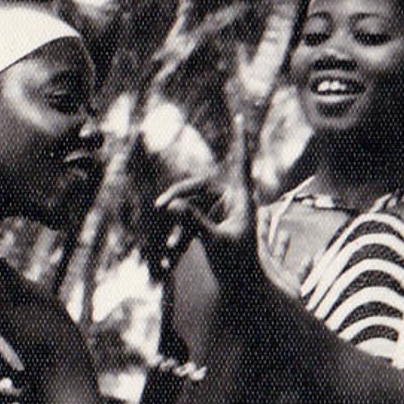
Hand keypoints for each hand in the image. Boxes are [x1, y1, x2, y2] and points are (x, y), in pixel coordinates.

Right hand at [155, 122, 261, 293]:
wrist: (242, 288)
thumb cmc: (237, 266)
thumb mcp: (216, 243)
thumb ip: (195, 223)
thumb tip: (172, 206)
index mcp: (243, 200)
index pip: (241, 163)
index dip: (240, 139)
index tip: (241, 116)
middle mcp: (232, 201)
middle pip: (200, 186)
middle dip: (179, 196)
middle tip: (160, 207)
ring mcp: (221, 212)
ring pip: (191, 205)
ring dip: (177, 223)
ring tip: (167, 247)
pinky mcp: (211, 223)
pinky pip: (190, 220)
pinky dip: (179, 234)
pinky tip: (168, 254)